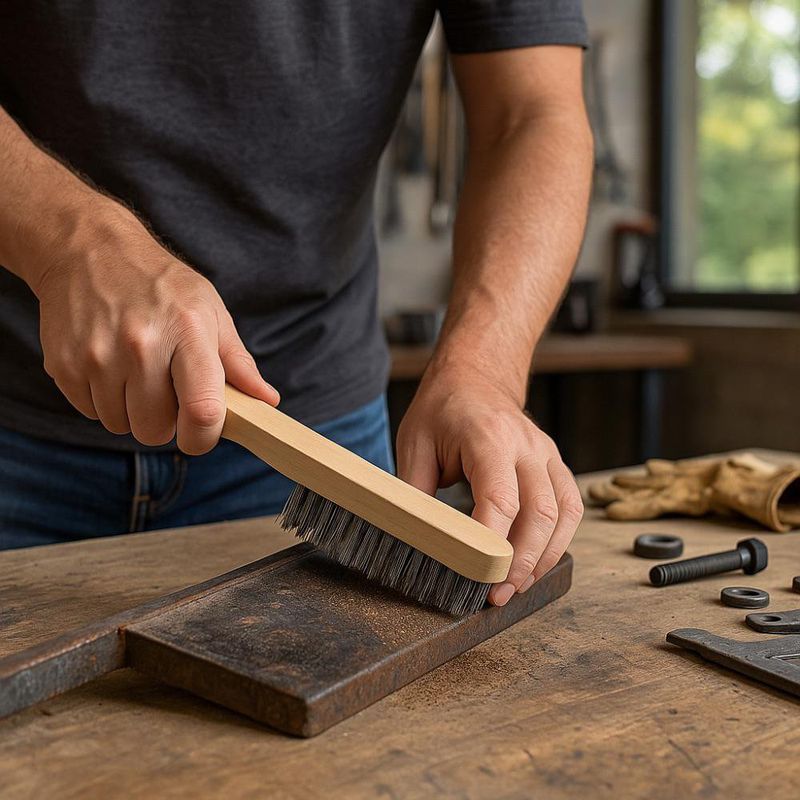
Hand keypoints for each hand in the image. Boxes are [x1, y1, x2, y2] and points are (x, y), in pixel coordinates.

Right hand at [34, 206, 277, 452]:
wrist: (89, 249)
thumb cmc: (161, 285)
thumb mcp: (210, 312)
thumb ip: (237, 362)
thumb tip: (267, 400)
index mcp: (187, 332)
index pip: (202, 411)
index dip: (204, 438)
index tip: (202, 435)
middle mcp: (141, 344)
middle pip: (155, 429)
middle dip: (164, 423)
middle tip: (165, 392)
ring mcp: (98, 355)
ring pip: (120, 425)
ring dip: (131, 411)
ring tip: (135, 373)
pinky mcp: (64, 363)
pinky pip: (90, 413)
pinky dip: (102, 401)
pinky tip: (109, 367)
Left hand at [396, 368, 582, 605]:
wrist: (475, 376)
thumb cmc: (442, 409)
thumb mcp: (414, 444)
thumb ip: (416, 492)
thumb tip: (416, 541)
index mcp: (489, 437)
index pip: (500, 498)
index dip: (493, 543)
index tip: (479, 576)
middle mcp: (527, 445)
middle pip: (541, 512)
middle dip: (522, 561)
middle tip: (499, 595)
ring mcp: (546, 453)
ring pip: (565, 513)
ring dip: (545, 556)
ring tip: (519, 587)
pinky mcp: (554, 464)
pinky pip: (570, 506)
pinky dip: (559, 540)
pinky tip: (536, 563)